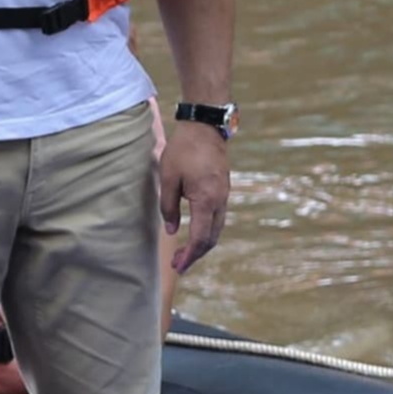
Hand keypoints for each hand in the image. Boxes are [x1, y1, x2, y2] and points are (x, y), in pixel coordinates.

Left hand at [161, 119, 228, 276]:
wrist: (205, 127)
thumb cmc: (184, 150)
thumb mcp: (168, 178)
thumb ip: (169, 206)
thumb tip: (172, 230)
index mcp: (206, 200)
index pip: (200, 238)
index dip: (189, 256)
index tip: (177, 266)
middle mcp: (220, 201)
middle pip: (211, 239)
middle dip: (195, 255)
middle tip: (177, 264)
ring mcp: (224, 196)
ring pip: (217, 229)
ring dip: (202, 244)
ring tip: (184, 252)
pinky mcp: (223, 190)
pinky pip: (217, 218)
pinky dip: (207, 231)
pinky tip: (194, 232)